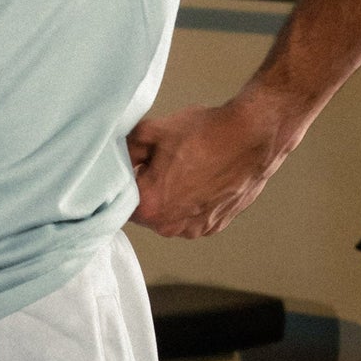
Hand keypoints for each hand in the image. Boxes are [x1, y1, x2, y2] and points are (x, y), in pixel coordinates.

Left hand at [125, 98, 296, 237]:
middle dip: (144, 187)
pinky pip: (189, 216)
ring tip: (181, 166)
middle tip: (157, 160)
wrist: (251, 135)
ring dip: (167, 195)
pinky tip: (197, 175)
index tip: (131, 163)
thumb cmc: (203, 133)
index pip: (117, 199)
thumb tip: (109, 157)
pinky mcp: (214, 225)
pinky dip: (188, 200)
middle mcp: (170, 226)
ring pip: (167, 213)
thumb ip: (123, 149)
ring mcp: (195, 229)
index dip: (122, 178)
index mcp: (149, 206)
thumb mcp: (152, 132)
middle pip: (142, 209)